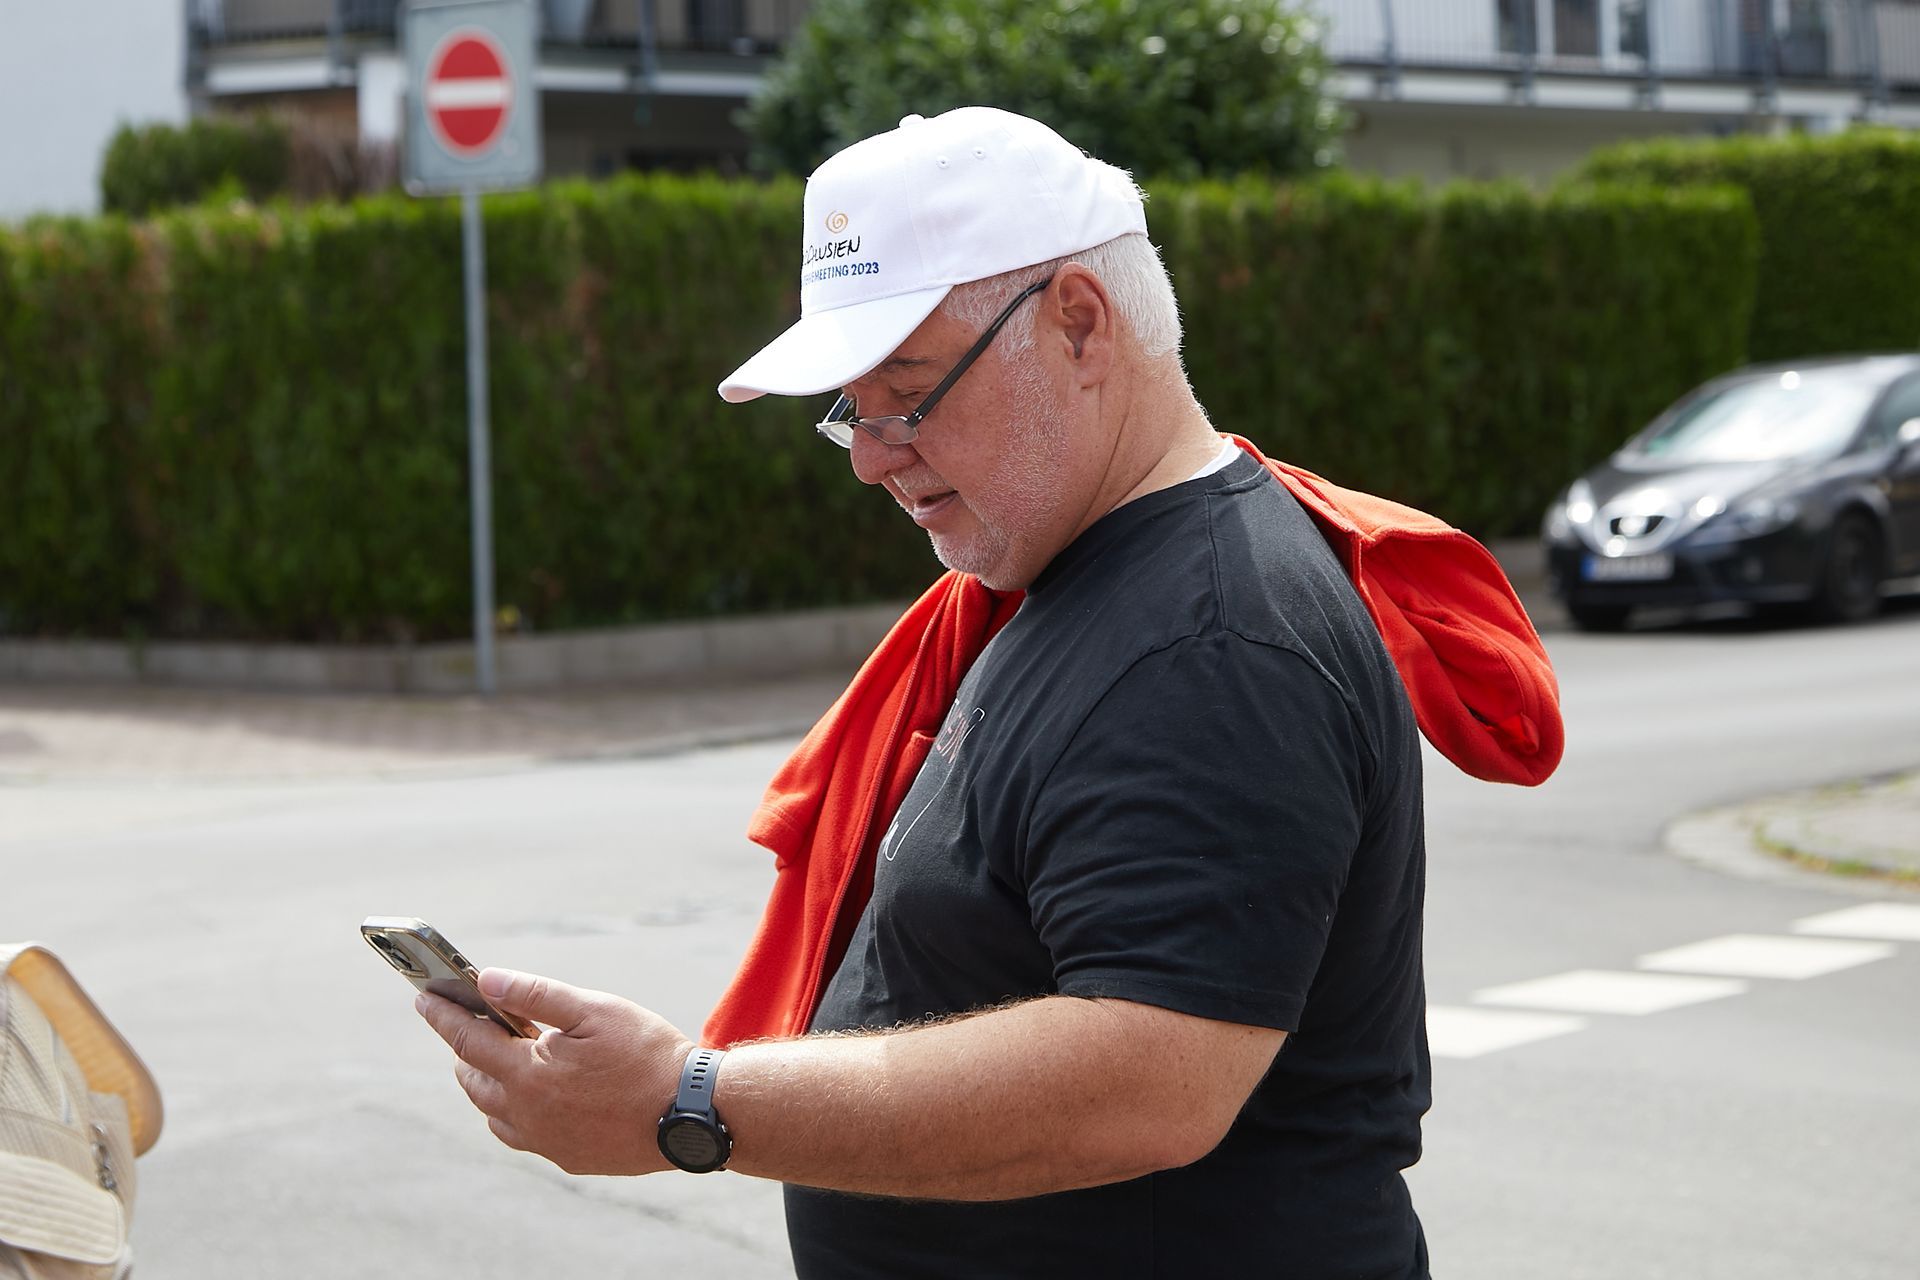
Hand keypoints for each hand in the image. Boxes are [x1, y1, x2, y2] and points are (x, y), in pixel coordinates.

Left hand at [414, 968, 692, 1174]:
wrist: (693, 1114)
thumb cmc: (647, 1054)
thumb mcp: (593, 1010)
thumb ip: (534, 994)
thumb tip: (486, 981)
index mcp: (528, 1074)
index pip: (467, 1041)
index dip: (443, 1016)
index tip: (423, 999)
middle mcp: (527, 1115)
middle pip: (474, 1081)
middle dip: (464, 1051)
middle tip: (469, 1025)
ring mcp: (546, 1142)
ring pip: (494, 1113)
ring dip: (488, 1083)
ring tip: (501, 1059)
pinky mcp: (569, 1158)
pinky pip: (524, 1136)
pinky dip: (514, 1113)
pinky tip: (534, 1098)